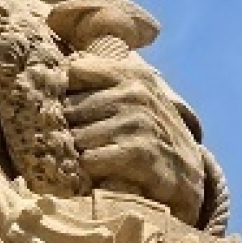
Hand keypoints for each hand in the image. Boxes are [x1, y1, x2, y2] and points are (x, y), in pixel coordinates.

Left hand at [63, 54, 205, 223]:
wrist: (186, 174)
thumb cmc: (146, 131)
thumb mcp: (132, 95)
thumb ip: (98, 75)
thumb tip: (55, 68)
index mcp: (132, 74)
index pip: (74, 72)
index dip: (69, 93)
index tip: (80, 106)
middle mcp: (136, 94)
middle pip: (68, 108)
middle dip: (73, 127)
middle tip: (93, 138)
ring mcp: (138, 122)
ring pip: (76, 136)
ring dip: (83, 150)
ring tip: (104, 152)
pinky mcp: (139, 153)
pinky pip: (89, 159)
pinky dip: (93, 168)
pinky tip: (110, 168)